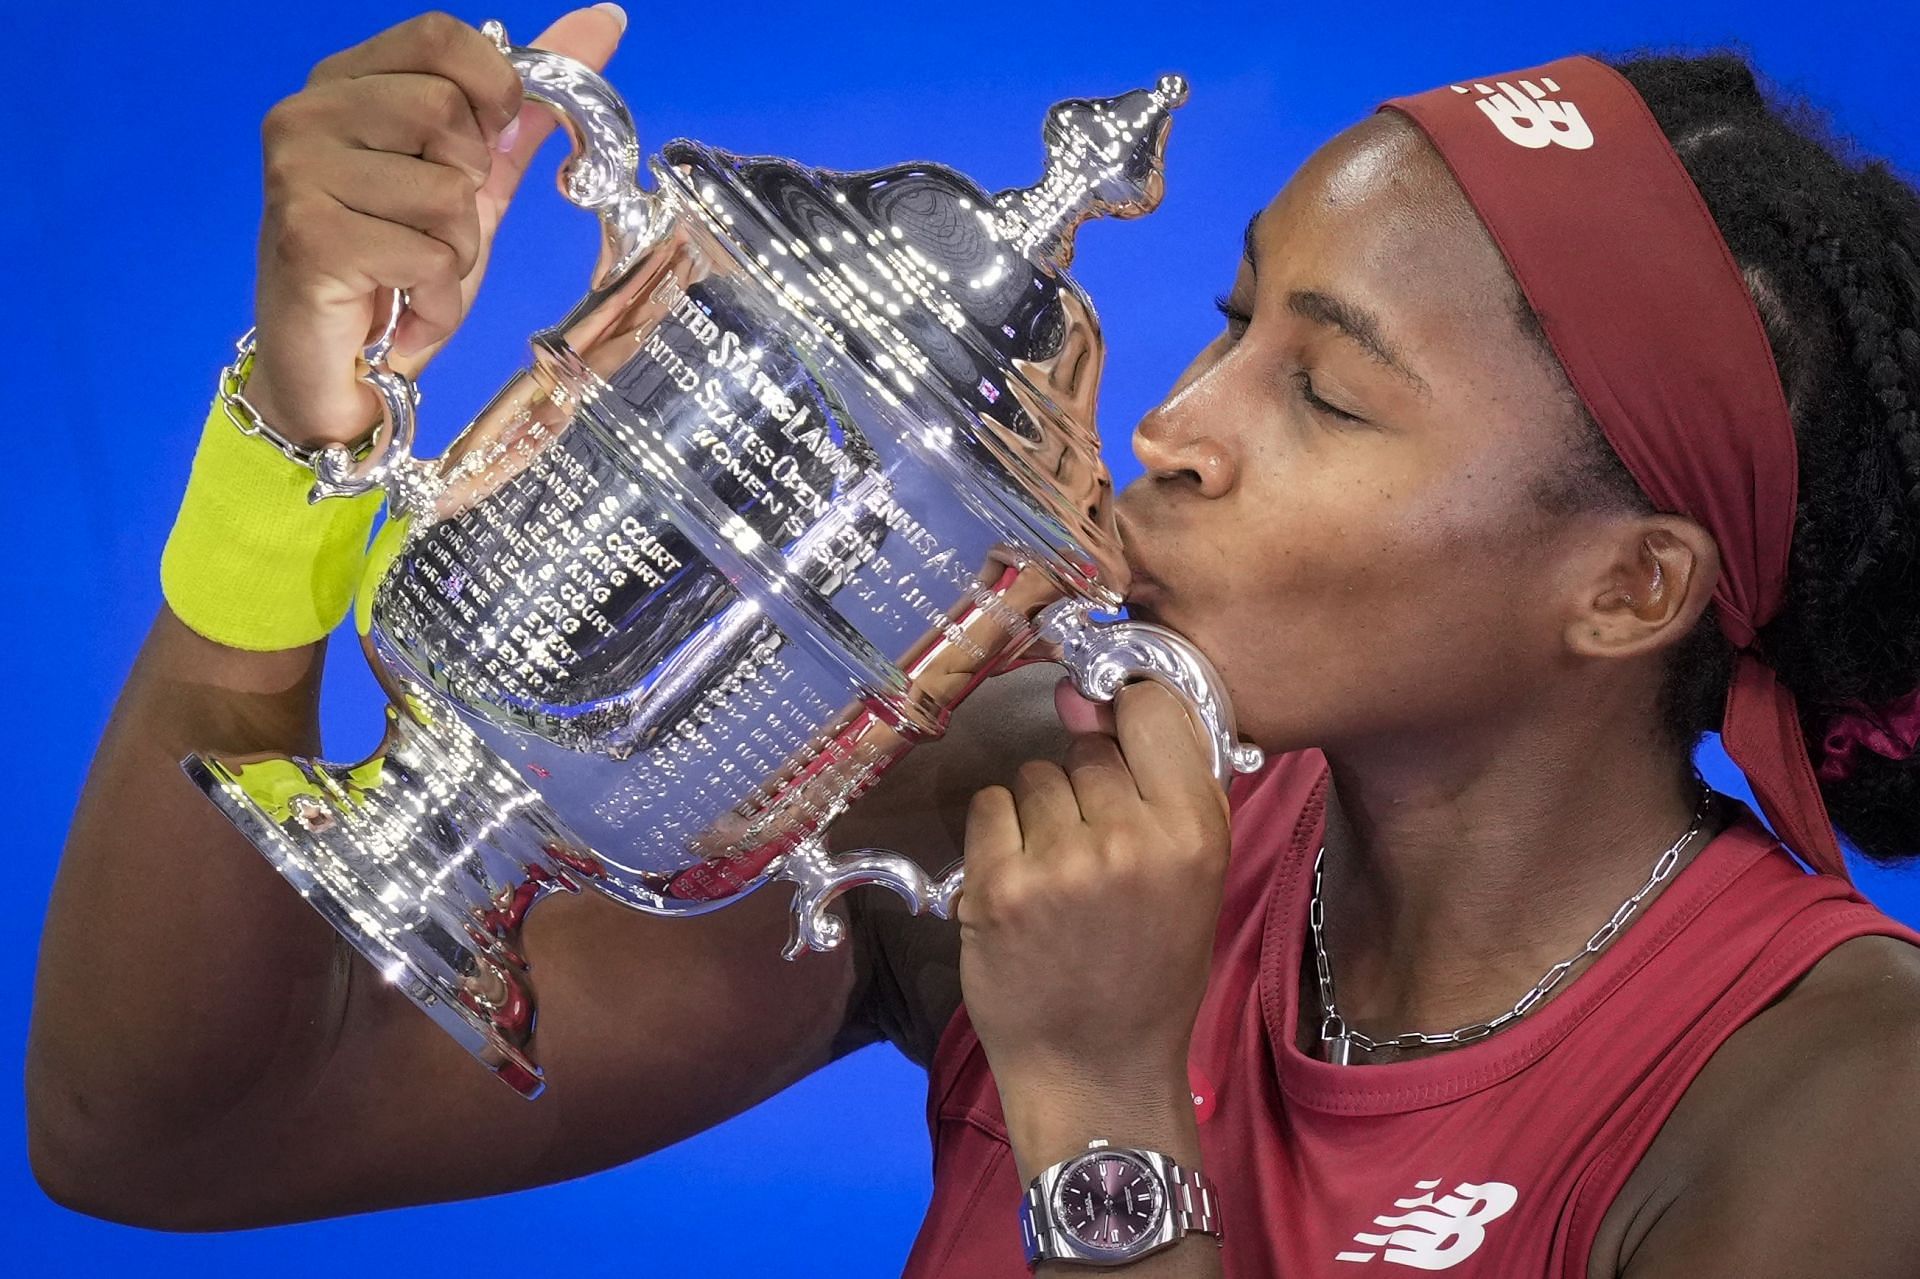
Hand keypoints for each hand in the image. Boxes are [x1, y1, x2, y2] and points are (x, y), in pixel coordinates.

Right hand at [245, 8, 626, 445]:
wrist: (339, 371)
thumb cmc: (398, 272)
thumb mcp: (474, 182)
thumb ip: (524, 108)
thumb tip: (602, 22)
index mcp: (345, 83)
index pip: (441, 36)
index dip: (491, 91)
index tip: (484, 145)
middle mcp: (307, 113)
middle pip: (448, 113)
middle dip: (469, 190)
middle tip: (430, 231)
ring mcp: (298, 172)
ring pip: (448, 193)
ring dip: (455, 252)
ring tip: (412, 275)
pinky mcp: (309, 237)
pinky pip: (431, 255)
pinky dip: (437, 299)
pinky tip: (403, 311)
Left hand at [956, 679, 1230, 1170]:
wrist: (1097, 1070)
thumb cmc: (1151, 973)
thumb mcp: (1198, 879)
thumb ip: (1173, 790)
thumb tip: (1112, 699)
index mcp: (1193, 834)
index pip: (1154, 711)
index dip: (1130, 716)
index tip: (1118, 734)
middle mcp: (1129, 839)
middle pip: (1088, 751)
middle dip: (1084, 788)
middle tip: (1091, 852)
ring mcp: (1059, 862)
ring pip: (1035, 775)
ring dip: (1037, 814)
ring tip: (1057, 877)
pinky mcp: (998, 884)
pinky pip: (990, 806)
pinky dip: (997, 835)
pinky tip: (1019, 883)